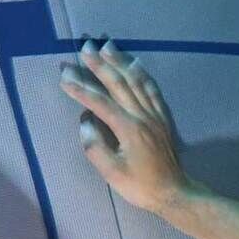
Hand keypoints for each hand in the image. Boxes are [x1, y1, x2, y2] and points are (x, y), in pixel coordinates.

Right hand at [58, 39, 189, 215]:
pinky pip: (152, 89)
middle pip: (118, 83)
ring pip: (135, 80)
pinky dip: (142, 73)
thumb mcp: (112, 173)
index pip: (99, 102)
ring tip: (107, 45)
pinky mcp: (162, 117)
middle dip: (99, 64)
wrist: (174, 193)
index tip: (64, 76)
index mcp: (128, 128)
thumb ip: (95, 146)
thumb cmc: (140, 186)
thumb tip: (86, 121)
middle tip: (85, 47)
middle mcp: (142, 115)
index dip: (80, 88)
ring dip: (120, 61)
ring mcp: (154, 114)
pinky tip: (135, 63)